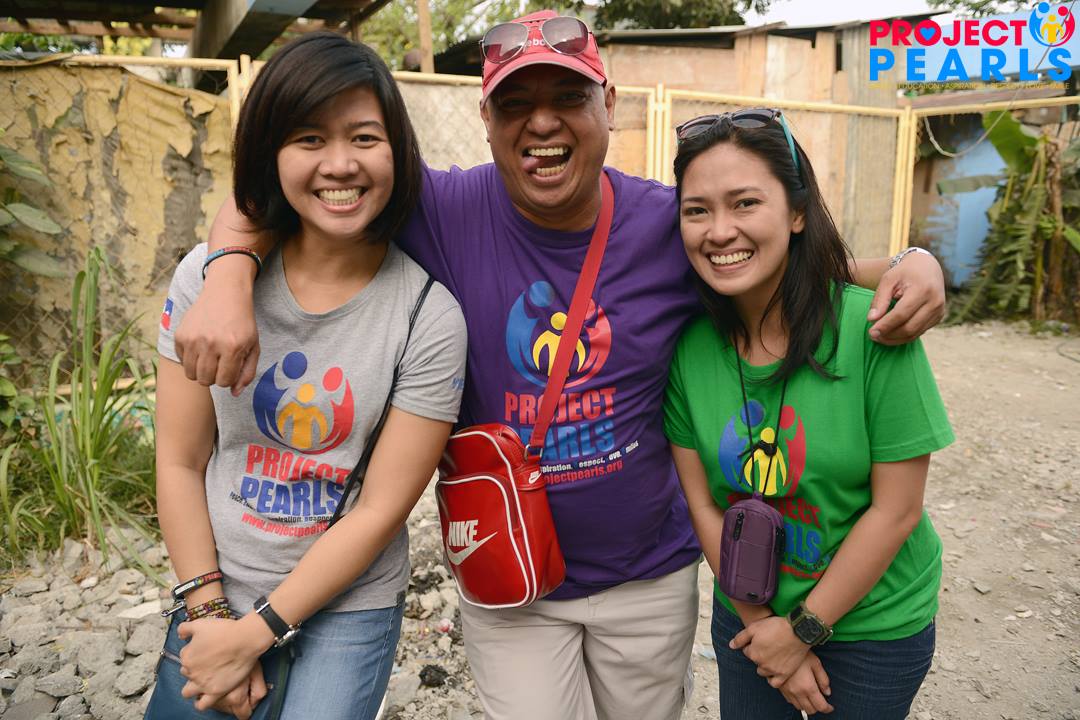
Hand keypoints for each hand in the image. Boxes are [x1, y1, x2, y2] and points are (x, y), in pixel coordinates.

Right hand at [174, 256, 259, 394]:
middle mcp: (210, 344)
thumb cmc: (242, 322)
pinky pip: (182, 361)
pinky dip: (190, 360)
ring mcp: (193, 339)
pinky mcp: (180, 335)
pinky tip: (200, 347)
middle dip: (213, 377)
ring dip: (201, 371)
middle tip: (220, 364)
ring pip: (191, 374)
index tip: (231, 368)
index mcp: (232, 347)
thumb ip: (247, 372)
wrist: (225, 293)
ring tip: (210, 358)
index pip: (224, 381)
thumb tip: (234, 393)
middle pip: (205, 380)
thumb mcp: (254, 346)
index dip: (228, 379)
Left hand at [178, 616, 271, 710]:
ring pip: (188, 691)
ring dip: (192, 687)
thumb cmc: (224, 631)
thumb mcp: (200, 624)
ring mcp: (203, 683)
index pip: (185, 656)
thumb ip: (185, 628)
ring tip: (201, 682)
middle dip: (194, 668)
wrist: (244, 639)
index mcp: (187, 656)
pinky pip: (202, 704)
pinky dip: (200, 703)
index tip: (204, 650)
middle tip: (207, 662)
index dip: (195, 652)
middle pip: (186, 672)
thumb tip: (181, 635)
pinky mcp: (215, 691)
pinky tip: (204, 697)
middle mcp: (191, 672)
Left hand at [729, 615, 809, 686]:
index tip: (761, 639)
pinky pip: (774, 683)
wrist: (798, 631)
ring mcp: (774, 670)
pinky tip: (775, 670)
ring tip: (772, 656)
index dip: (753, 644)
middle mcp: (762, 664)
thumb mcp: (754, 627)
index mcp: (753, 653)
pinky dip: (773, 678)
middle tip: (768, 646)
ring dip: (765, 665)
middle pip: (756, 661)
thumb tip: (731, 646)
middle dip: (759, 654)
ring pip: (763, 672)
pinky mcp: (785, 674)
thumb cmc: (776, 626)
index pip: (747, 651)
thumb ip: (740, 638)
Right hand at [778, 652, 832, 714]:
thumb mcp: (816, 663)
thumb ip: (823, 679)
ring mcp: (787, 691)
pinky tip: (799, 693)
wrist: (780, 646)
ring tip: (810, 697)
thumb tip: (827, 691)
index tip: (830, 707)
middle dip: (817, 708)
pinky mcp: (780, 688)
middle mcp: (797, 692)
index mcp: (808, 687)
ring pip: (799, 707)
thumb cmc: (798, 651)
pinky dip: (796, 700)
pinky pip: (790, 701)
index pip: (820, 706)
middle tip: (821, 701)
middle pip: (810, 710)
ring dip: (806, 705)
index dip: (827, 708)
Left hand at [867, 250, 945, 344]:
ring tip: (879, 337)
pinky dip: (903, 336)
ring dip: (895, 339)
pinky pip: (919, 332)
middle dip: (889, 335)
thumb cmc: (904, 272)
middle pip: (909, 327)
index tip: (871, 332)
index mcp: (923, 289)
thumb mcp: (888, 279)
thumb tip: (871, 319)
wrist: (927, 267)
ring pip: (914, 333)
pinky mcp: (938, 317)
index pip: (902, 314)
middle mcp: (935, 302)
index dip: (885, 325)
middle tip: (873, 336)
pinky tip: (890, 334)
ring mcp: (939, 311)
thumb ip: (880, 299)